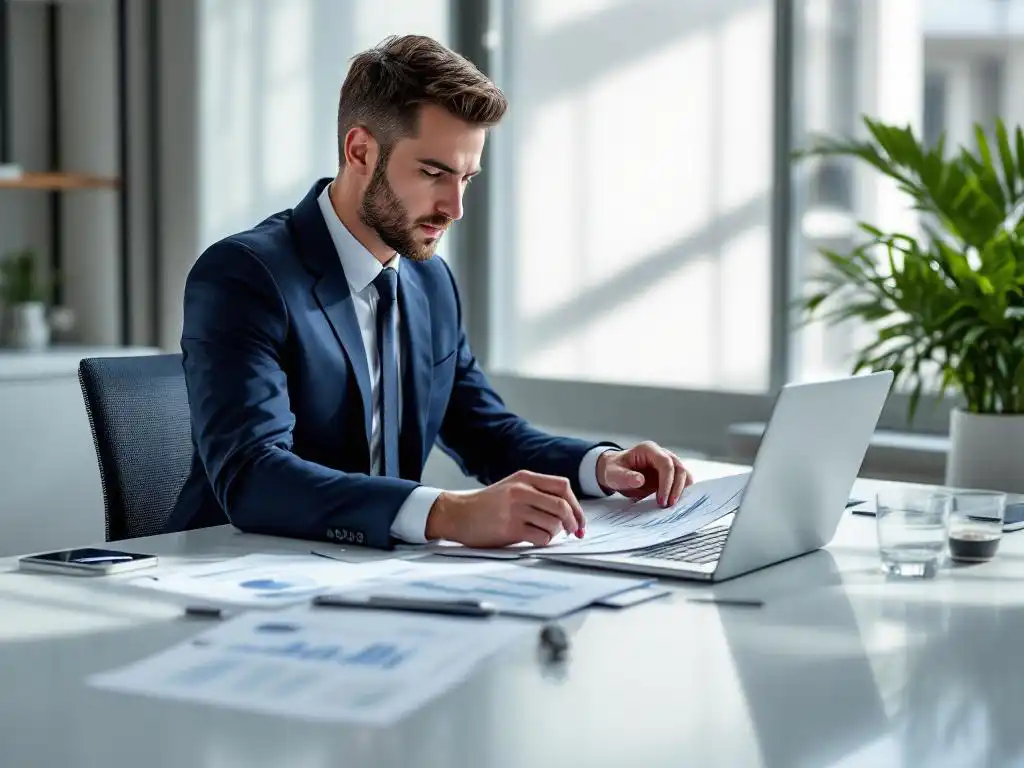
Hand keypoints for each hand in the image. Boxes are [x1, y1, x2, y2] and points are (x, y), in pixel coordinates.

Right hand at [425, 470, 585, 547]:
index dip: (576, 504)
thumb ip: (536, 492)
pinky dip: (544, 541)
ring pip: (554, 523)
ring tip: (546, 534)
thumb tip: (568, 510)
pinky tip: (535, 539)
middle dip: (574, 521)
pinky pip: (541, 537)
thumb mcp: (512, 487)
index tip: (579, 519)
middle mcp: (521, 491)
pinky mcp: (510, 528)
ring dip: (556, 533)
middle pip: (562, 505)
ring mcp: (515, 509)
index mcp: (525, 478)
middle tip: (574, 532)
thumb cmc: (487, 504)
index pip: (562, 486)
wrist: (458, 514)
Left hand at [597, 441, 692, 506]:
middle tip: (667, 505)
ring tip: (671, 505)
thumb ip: (625, 477)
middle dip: (676, 489)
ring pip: (684, 475)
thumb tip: (640, 480)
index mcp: (649, 450)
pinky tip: (673, 502)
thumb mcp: (613, 474)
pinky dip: (681, 492)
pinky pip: (682, 482)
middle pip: (679, 469)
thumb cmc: (615, 470)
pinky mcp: (671, 474)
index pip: (666, 463)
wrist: (617, 472)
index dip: (667, 482)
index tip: (661, 499)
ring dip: (681, 491)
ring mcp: (669, 463)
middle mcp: (662, 454)